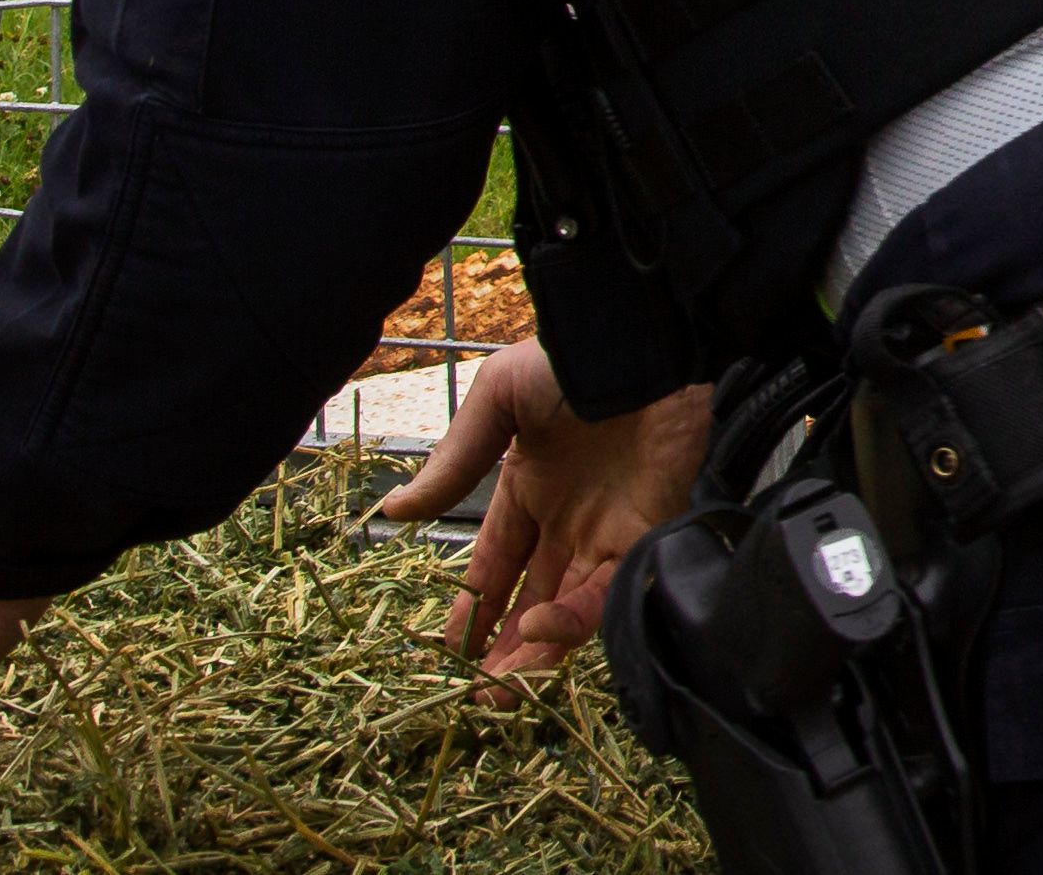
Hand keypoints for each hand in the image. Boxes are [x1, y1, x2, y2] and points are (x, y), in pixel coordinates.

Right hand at [373, 338, 704, 684]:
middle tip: (477, 697)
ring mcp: (608, 528)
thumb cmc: (573, 360)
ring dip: (536, 652)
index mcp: (529, 489)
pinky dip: (573, 620)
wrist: (647, 345)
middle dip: (504, 651)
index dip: (472, 610)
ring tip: (502, 691)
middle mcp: (570, 518)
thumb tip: (395, 514)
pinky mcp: (646, 532)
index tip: (448, 653)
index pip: (494, 566)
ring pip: (569, 609)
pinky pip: (606, 591)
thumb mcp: (497, 403)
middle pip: (531, 598)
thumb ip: (454, 463)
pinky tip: (535, 631)